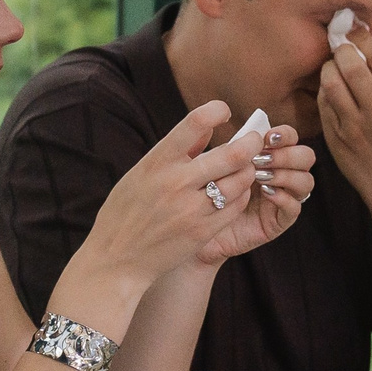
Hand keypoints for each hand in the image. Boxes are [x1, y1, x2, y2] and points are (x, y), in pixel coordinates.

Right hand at [79, 99, 273, 291]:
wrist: (116, 259)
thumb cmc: (126, 212)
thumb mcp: (140, 174)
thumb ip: (175, 151)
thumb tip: (206, 126)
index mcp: (157, 162)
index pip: (195, 123)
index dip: (216, 111)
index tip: (224, 111)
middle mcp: (176, 183)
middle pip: (231, 154)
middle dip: (250, 143)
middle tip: (255, 140)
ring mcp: (192, 209)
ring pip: (240, 181)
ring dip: (248, 171)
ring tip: (247, 168)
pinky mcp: (203, 232)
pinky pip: (235, 207)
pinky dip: (242, 195)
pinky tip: (238, 192)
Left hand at [195, 121, 317, 264]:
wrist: (194, 227)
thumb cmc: (203, 192)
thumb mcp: (211, 163)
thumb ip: (221, 142)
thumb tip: (220, 111)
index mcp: (269, 156)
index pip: (290, 138)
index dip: (284, 134)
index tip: (267, 137)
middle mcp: (281, 174)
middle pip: (306, 156)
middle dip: (287, 154)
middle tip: (262, 160)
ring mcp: (284, 197)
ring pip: (306, 181)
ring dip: (286, 175)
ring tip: (261, 177)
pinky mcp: (279, 221)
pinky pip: (295, 208)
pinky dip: (283, 198)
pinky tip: (266, 194)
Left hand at [317, 28, 371, 199]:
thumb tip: (366, 48)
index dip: (361, 38)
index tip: (353, 30)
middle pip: (349, 64)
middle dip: (342, 49)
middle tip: (341, 48)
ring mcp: (354, 126)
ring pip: (330, 82)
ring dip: (330, 69)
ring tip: (335, 68)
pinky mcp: (336, 138)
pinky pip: (323, 104)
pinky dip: (326, 92)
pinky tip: (334, 92)